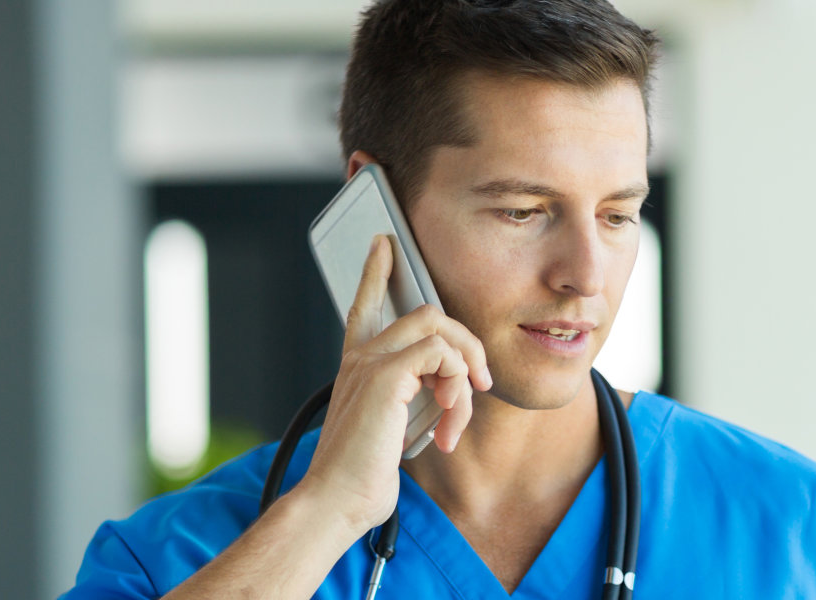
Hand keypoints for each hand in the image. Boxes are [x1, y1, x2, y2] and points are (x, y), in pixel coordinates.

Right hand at [294, 235, 491, 534]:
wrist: (336, 500)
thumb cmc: (361, 475)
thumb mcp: (393, 428)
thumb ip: (414, 400)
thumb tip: (452, 389)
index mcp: (357, 367)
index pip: (363, 307)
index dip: (374, 272)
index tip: (383, 245)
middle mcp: (361, 358)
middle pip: (426, 314)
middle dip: (467, 344)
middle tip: (479, 385)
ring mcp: (371, 363)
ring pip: (440, 330)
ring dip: (465, 377)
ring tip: (455, 422)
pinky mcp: (385, 376)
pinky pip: (442, 355)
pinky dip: (458, 389)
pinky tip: (447, 426)